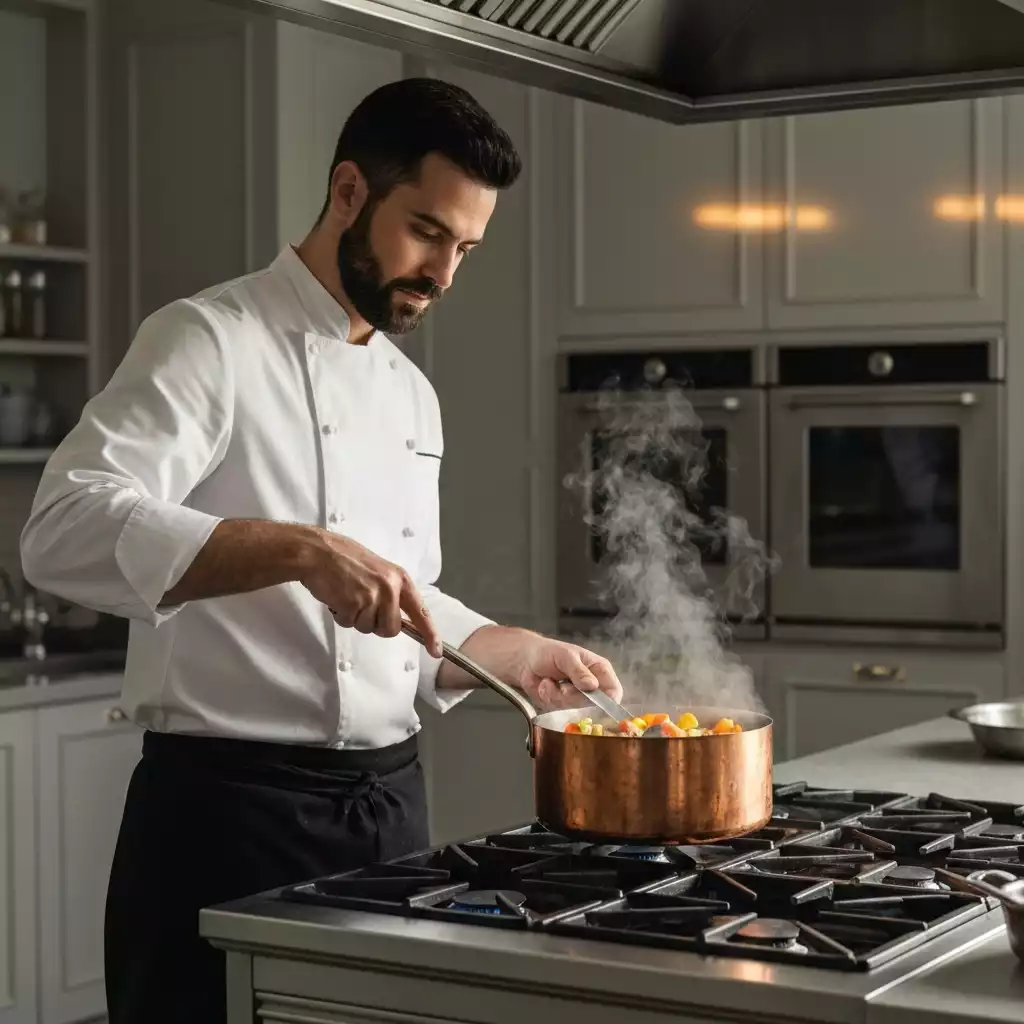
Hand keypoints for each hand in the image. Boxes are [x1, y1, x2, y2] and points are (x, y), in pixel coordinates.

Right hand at [299, 529, 441, 656]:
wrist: (319, 551)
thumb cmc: (345, 559)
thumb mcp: (378, 571)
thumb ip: (390, 592)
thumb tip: (396, 618)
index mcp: (400, 579)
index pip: (420, 611)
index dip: (429, 634)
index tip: (435, 651)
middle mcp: (390, 588)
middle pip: (390, 629)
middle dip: (375, 624)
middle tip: (360, 605)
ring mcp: (372, 596)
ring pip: (368, 628)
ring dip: (355, 618)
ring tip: (347, 595)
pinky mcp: (353, 604)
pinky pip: (349, 624)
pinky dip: (341, 615)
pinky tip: (337, 597)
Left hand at [516, 636, 622, 710]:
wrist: (527, 660)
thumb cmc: (549, 652)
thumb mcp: (565, 656)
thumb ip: (579, 671)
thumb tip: (592, 685)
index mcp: (599, 671)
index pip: (613, 692)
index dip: (608, 702)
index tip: (593, 702)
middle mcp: (592, 687)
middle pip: (592, 705)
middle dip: (572, 696)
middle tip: (562, 684)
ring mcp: (577, 698)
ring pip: (573, 709)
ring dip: (556, 695)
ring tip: (549, 680)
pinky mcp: (563, 706)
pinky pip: (558, 710)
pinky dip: (548, 698)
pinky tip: (544, 686)